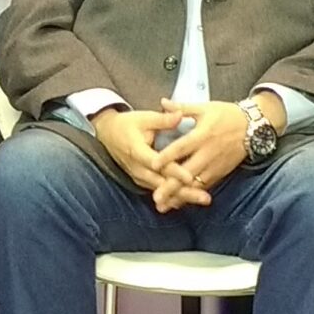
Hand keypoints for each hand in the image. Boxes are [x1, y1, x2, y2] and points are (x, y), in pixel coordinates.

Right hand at [89, 107, 209, 212]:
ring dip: (182, 196)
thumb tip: (181, 115)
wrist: (107, 133)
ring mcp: (139, 176)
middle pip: (163, 184)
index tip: (190, 178)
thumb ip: (163, 119)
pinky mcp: (142, 180)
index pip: (158, 165)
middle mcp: (138, 168)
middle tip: (205, 198)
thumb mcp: (144, 118)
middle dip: (184, 192)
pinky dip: (174, 196)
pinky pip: (159, 190)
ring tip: (202, 199)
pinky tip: (191, 199)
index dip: (174, 172)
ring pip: (162, 190)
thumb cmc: (127, 124)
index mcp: (137, 151)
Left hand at [153, 98, 261, 197]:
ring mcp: (215, 165)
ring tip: (164, 206)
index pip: (182, 147)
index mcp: (203, 134)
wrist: (254, 126)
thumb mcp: (205, 108)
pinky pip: (205, 186)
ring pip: (196, 184)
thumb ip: (182, 108)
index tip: (153, 164)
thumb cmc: (227, 115)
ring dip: (180, 196)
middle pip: (188, 172)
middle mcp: (209, 152)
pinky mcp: (221, 172)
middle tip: (156, 198)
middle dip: (172, 186)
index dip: (168, 156)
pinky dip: (192, 195)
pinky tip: (179, 203)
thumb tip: (162, 102)